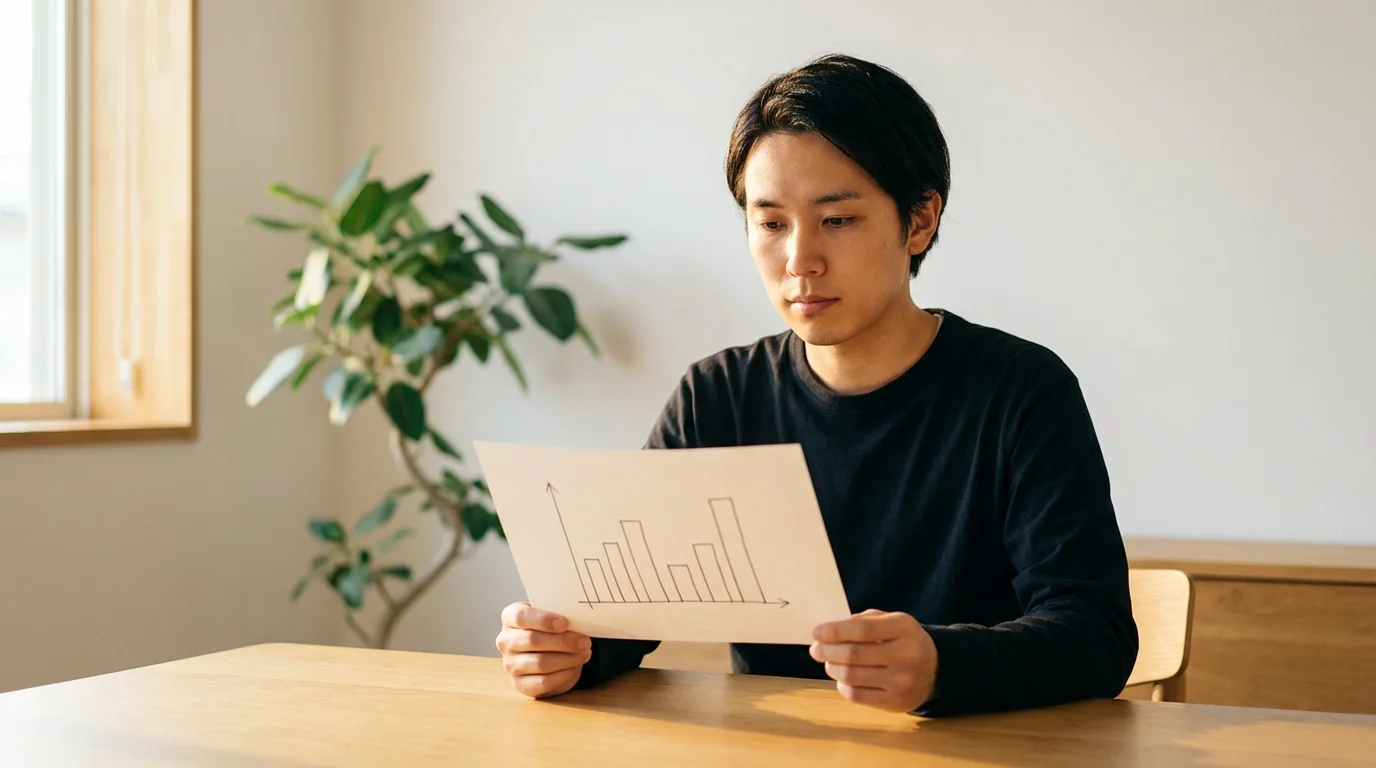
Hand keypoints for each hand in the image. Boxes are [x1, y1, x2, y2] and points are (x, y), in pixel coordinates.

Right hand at [495, 602, 591, 698]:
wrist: (545, 651)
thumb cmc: (549, 628)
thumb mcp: (550, 615)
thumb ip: (558, 615)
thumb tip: (580, 620)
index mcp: (510, 617)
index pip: (521, 617)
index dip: (543, 620)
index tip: (564, 624)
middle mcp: (505, 641)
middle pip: (532, 640)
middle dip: (563, 642)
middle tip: (584, 642)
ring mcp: (510, 664)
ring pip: (539, 662)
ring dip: (567, 659)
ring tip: (584, 654)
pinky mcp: (520, 684)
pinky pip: (543, 682)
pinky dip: (563, 675)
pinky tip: (575, 668)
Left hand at [810, 609, 938, 711]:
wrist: (936, 669)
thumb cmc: (903, 640)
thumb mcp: (891, 621)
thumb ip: (862, 621)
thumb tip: (829, 631)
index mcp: (903, 628)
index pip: (861, 630)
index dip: (834, 631)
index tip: (816, 633)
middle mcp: (905, 655)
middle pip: (853, 655)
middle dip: (827, 651)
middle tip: (816, 649)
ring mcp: (902, 681)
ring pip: (851, 676)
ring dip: (832, 668)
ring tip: (829, 662)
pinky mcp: (896, 703)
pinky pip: (857, 696)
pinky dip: (843, 686)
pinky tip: (843, 679)